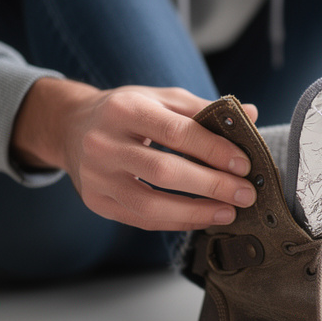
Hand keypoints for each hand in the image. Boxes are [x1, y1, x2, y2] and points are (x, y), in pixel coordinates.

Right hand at [12, 78, 258, 229]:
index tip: (243, 164)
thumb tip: (250, 115)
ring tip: (228, 212)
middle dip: (211, 185)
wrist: (70, 128)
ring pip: (150, 204)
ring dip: (195, 212)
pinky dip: (175, 221)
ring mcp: (96, 176)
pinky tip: (201, 218)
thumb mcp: (160, 99)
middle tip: (245, 194)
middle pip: (164, 171)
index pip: (176, 132)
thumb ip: (203, 109)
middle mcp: (104, 143)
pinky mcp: (95, 202)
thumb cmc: (125, 111)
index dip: (214, 150)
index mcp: (124, 109)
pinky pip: (140, 219)